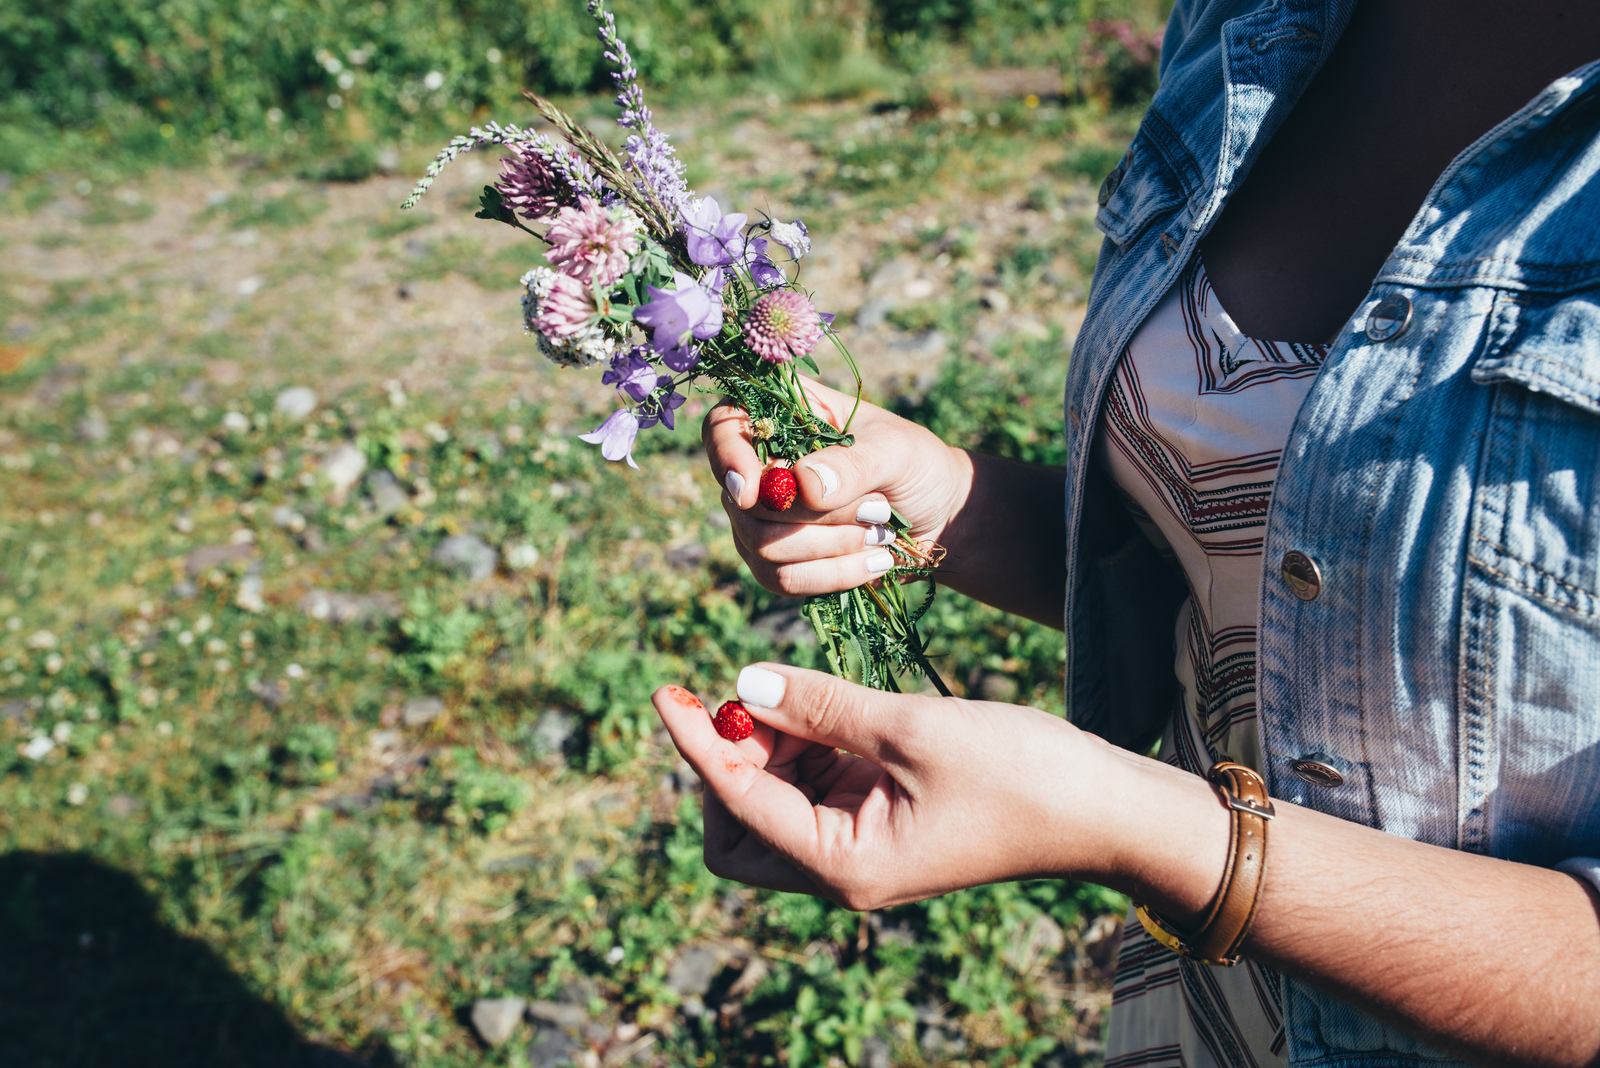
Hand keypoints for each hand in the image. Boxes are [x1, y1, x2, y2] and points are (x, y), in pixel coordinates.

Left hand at [652, 664, 1126, 909]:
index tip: (666, 691)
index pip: (737, 803)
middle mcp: (841, 868)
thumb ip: (820, 706)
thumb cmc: (1019, 774)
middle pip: (738, 826)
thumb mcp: (910, 728)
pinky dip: (808, 743)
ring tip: (799, 688)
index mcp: (843, 865)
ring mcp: (861, 846)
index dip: (698, 744)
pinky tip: (827, 702)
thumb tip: (742, 682)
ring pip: (775, 801)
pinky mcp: (882, 820)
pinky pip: (817, 785)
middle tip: (747, 694)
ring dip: (771, 745)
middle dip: (730, 761)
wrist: (1103, 808)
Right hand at [702, 378, 970, 596]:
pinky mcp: (780, 562)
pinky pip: (782, 581)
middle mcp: (761, 467)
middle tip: (877, 506)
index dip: (727, 458)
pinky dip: (833, 576)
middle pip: (744, 505)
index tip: (754, 490)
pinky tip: (874, 562)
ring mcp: (764, 519)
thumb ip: (852, 463)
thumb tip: (802, 488)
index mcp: (782, 417)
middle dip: (816, 518)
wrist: (942, 517)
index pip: (722, 429)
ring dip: (830, 548)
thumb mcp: (896, 452)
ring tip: (881, 532)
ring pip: (763, 549)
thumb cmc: (916, 465)